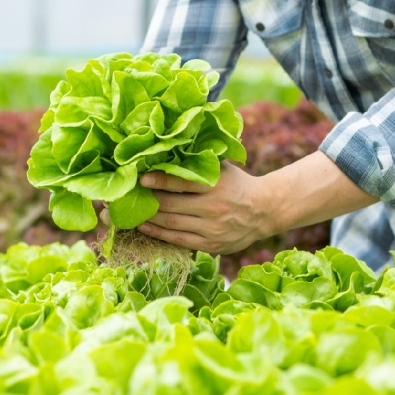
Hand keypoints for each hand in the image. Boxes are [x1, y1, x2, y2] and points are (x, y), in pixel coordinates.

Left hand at [132, 163, 275, 254]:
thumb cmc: (237, 184)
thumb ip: (199, 163)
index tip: (142, 178)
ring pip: (172, 224)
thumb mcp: (223, 169)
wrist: (264, 211)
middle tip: (129, 196)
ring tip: (132, 213)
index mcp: (216, 185)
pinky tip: (145, 227)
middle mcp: (213, 207)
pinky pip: (179, 240)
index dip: (160, 180)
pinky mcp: (211, 244)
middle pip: (172, 205)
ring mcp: (212, 228)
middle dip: (148, 201)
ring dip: (149, 219)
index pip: (182, 182)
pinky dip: (159, 234)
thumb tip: (168, 150)